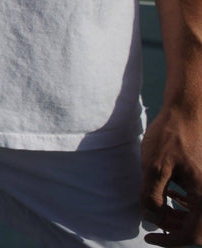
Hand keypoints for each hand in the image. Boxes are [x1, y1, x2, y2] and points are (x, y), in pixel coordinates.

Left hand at [141, 106, 201, 245]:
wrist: (187, 111)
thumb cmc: (171, 136)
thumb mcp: (153, 168)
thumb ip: (152, 196)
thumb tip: (151, 219)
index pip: (192, 235)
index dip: (170, 241)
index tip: (150, 239)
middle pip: (197, 228)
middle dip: (174, 229)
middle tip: (152, 218)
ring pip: (198, 215)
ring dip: (178, 217)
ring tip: (157, 207)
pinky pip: (199, 201)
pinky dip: (184, 204)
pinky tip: (168, 194)